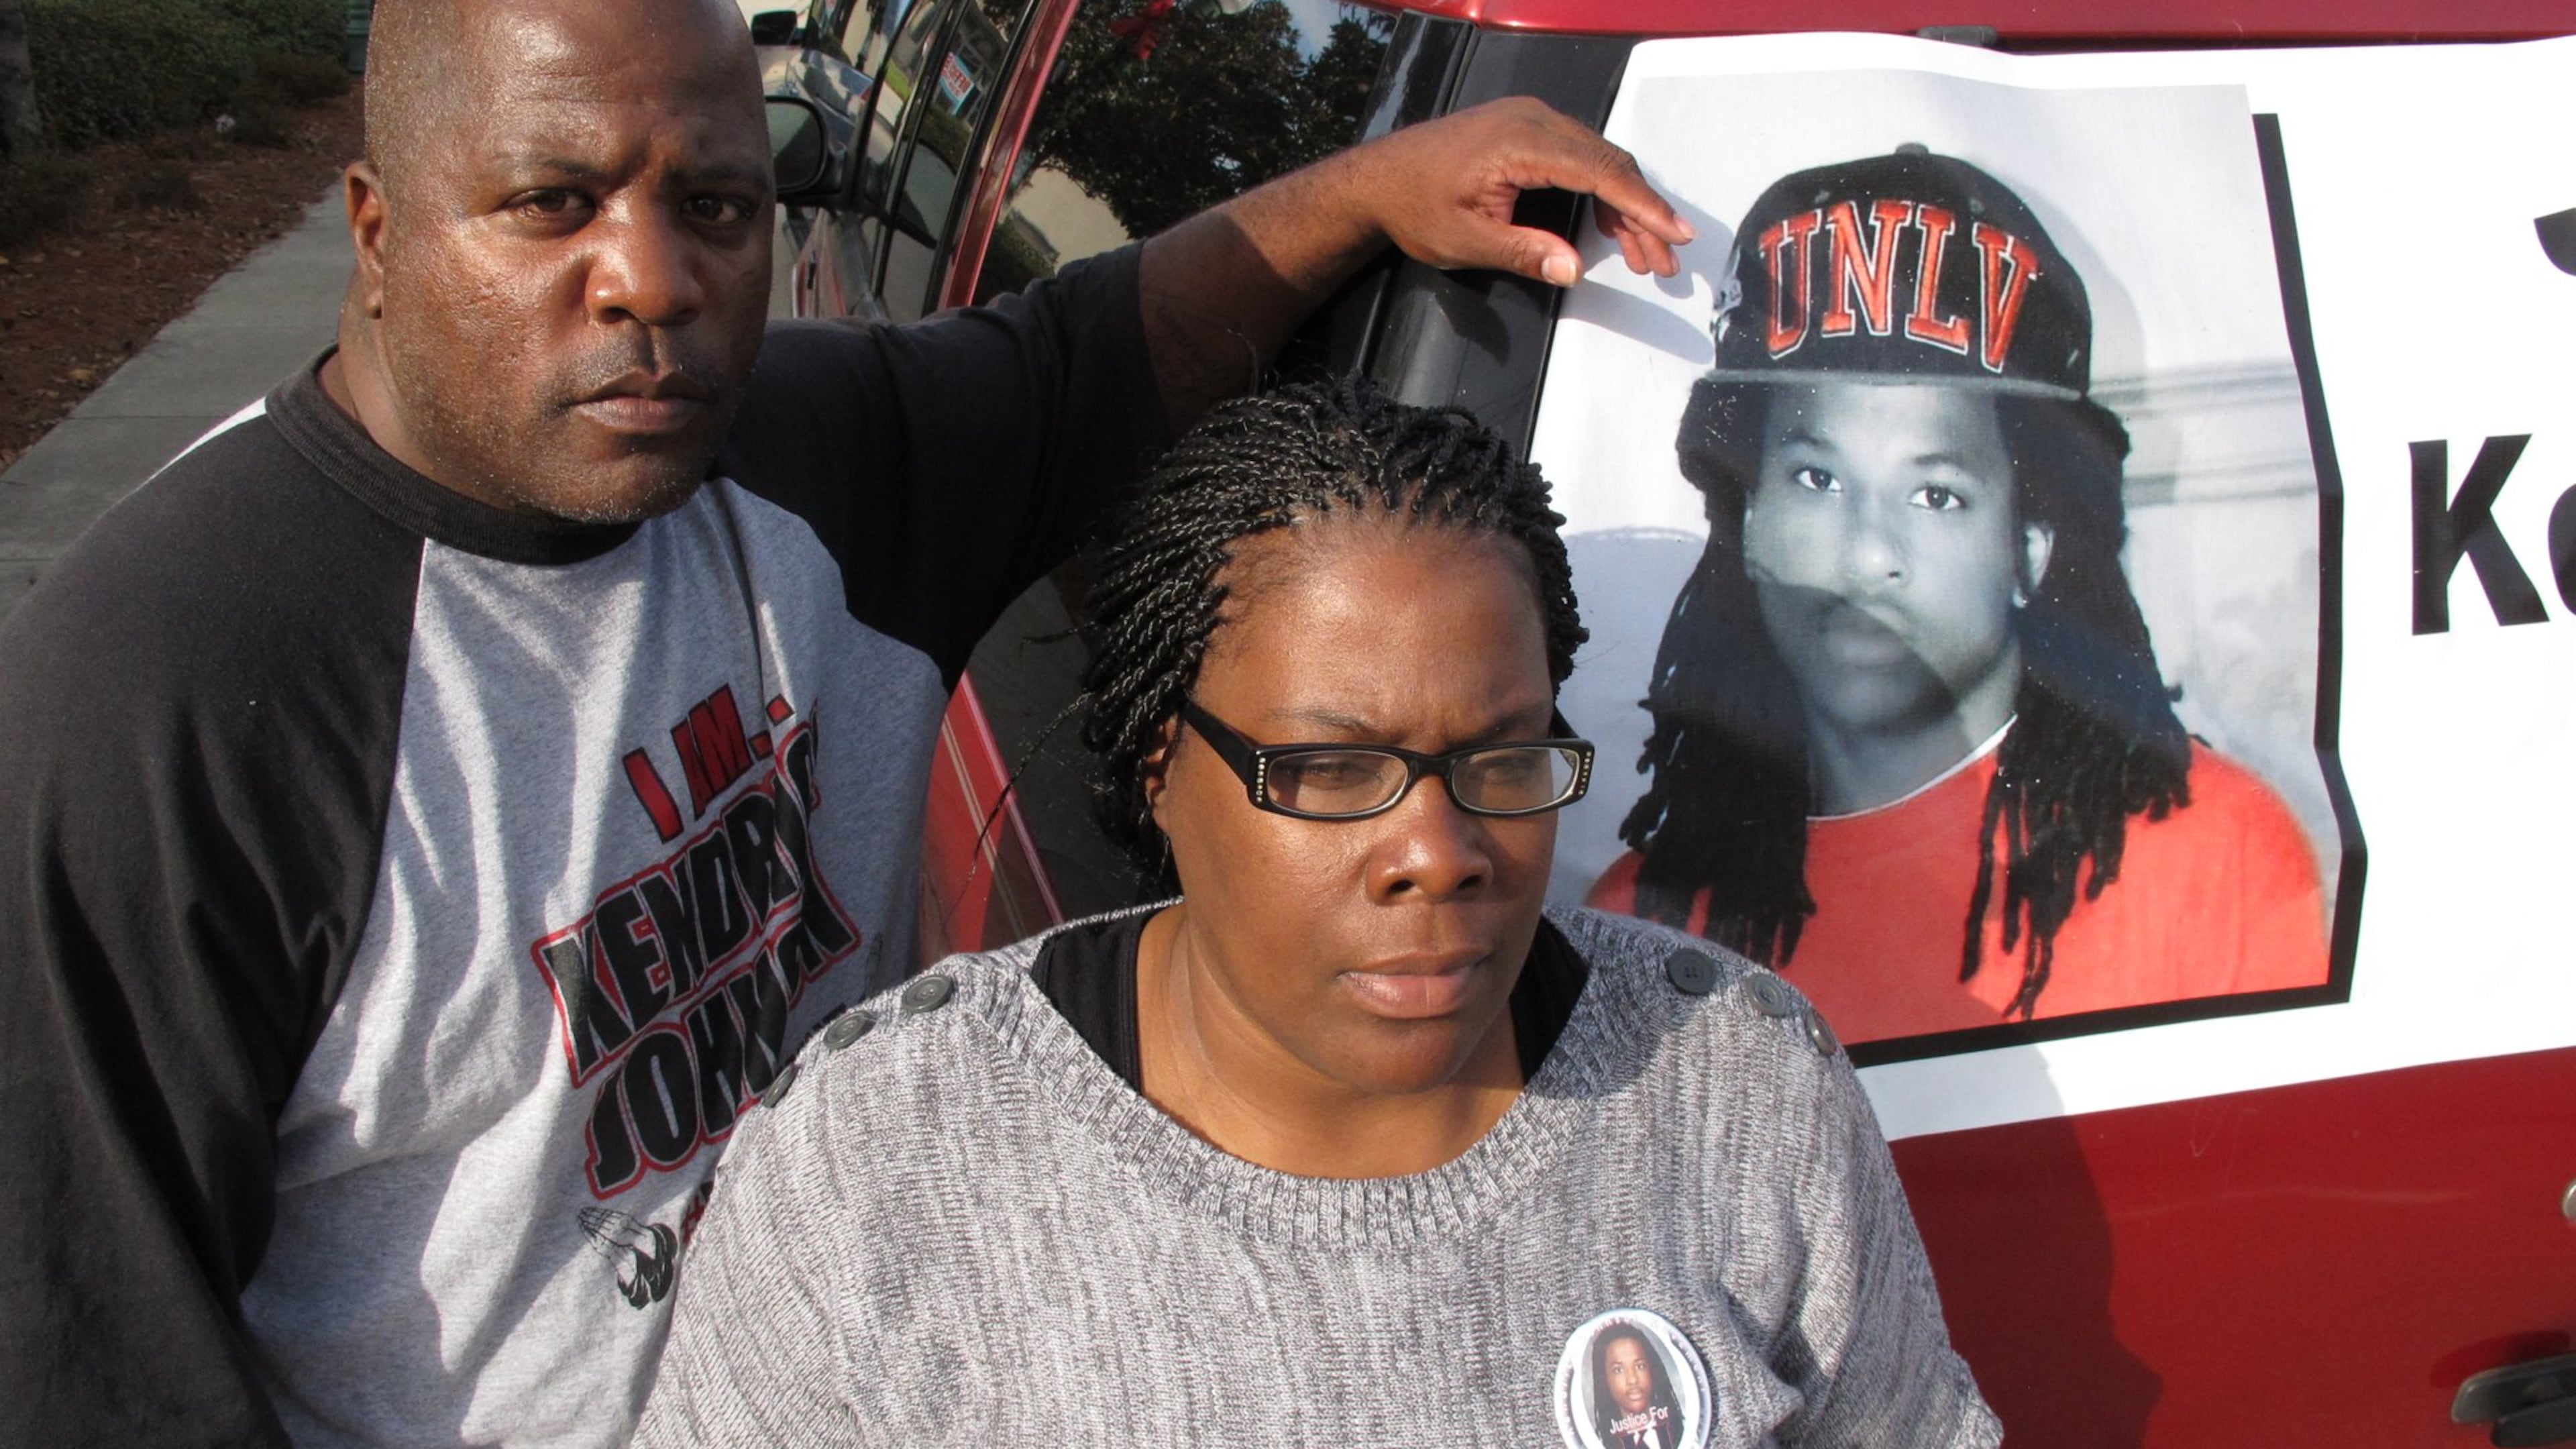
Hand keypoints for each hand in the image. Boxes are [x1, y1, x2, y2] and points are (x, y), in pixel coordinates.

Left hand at [1348, 97, 1690, 285]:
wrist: (1378, 178)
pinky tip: (1611, 227)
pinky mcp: (1528, 128)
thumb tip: (1573, 269)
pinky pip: (1580, 154)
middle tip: (1665, 261)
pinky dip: (1602, 189)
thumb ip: (1523, 252)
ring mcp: (1532, 119)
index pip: (1600, 170)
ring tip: (1644, 255)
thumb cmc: (1415, 206)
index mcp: (1521, 142)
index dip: (1643, 205)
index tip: (1674, 233)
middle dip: (1643, 214)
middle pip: (1609, 163)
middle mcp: (1533, 119)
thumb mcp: (1466, 240)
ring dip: (1625, 205)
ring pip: (1599, 159)